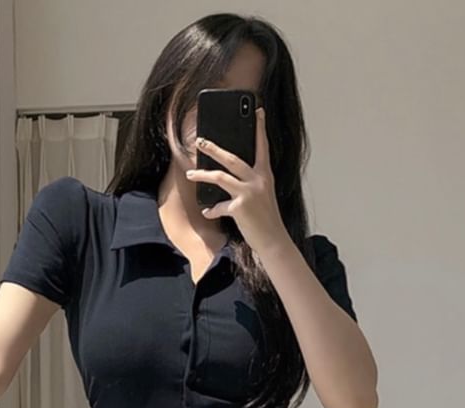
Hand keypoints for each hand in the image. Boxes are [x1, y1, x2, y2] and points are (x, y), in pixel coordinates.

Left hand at [185, 106, 288, 254]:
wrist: (273, 240)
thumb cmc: (266, 218)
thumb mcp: (262, 195)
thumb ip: (250, 182)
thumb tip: (228, 176)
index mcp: (266, 175)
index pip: (263, 146)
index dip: (260, 128)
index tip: (258, 110)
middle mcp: (258, 181)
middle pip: (232, 158)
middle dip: (214, 148)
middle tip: (200, 141)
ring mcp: (249, 193)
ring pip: (220, 177)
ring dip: (203, 174)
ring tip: (191, 173)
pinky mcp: (240, 208)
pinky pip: (219, 206)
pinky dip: (212, 210)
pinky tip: (207, 212)